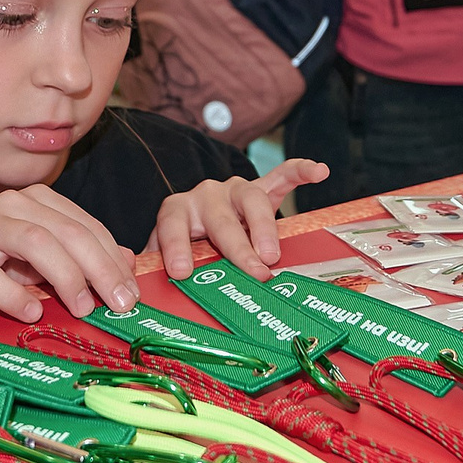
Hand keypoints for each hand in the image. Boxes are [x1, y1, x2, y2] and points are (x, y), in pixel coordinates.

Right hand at [0, 186, 139, 321]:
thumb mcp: (42, 267)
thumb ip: (81, 260)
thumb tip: (127, 262)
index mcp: (37, 202)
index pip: (86, 226)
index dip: (113, 259)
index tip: (131, 294)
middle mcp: (11, 205)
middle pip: (67, 231)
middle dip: (99, 268)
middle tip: (118, 304)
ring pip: (35, 242)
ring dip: (65, 276)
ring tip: (81, 308)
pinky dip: (13, 294)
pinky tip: (30, 312)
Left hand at [146, 158, 329, 278]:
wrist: (198, 223)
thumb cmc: (183, 249)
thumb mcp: (164, 259)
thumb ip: (156, 269)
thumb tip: (143, 292)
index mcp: (177, 210)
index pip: (173, 223)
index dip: (176, 245)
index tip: (182, 271)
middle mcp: (206, 195)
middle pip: (221, 217)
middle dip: (237, 247)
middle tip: (253, 272)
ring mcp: (236, 190)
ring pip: (252, 199)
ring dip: (263, 227)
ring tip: (272, 253)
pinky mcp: (262, 189)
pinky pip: (282, 176)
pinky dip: (300, 171)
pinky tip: (319, 170)